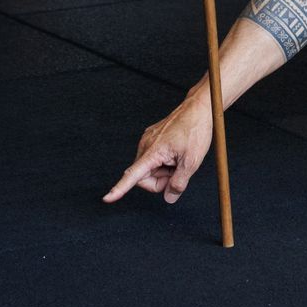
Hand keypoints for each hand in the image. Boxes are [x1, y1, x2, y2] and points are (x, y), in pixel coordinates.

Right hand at [104, 89, 212, 204]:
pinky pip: (154, 158)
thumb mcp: (191, 162)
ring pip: (150, 168)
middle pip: (144, 177)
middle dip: (160, 180)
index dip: (120, 189)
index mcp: (153, 151)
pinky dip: (165, 161)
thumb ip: (178, 183)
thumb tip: (168, 198)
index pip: (133, 175)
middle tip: (179, 172)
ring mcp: (148, 140)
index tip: (107, 198)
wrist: (199, 107)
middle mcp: (146, 145)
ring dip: (164, 170)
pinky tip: (177, 152)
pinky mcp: (153, 137)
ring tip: (179, 158)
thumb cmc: (196, 131)